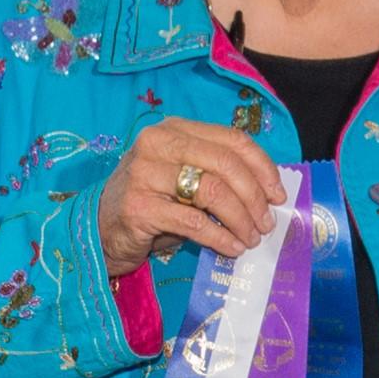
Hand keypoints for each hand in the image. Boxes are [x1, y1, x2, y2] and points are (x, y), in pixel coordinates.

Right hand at [97, 118, 290, 278]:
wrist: (100, 229)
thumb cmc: (153, 204)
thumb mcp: (185, 180)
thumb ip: (218, 175)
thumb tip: (269, 194)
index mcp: (175, 129)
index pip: (232, 139)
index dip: (263, 167)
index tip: (278, 195)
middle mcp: (157, 143)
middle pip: (225, 164)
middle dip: (254, 197)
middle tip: (266, 223)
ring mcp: (144, 173)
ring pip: (212, 191)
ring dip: (240, 219)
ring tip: (251, 238)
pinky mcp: (139, 206)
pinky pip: (194, 222)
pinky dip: (220, 237)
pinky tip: (231, 248)